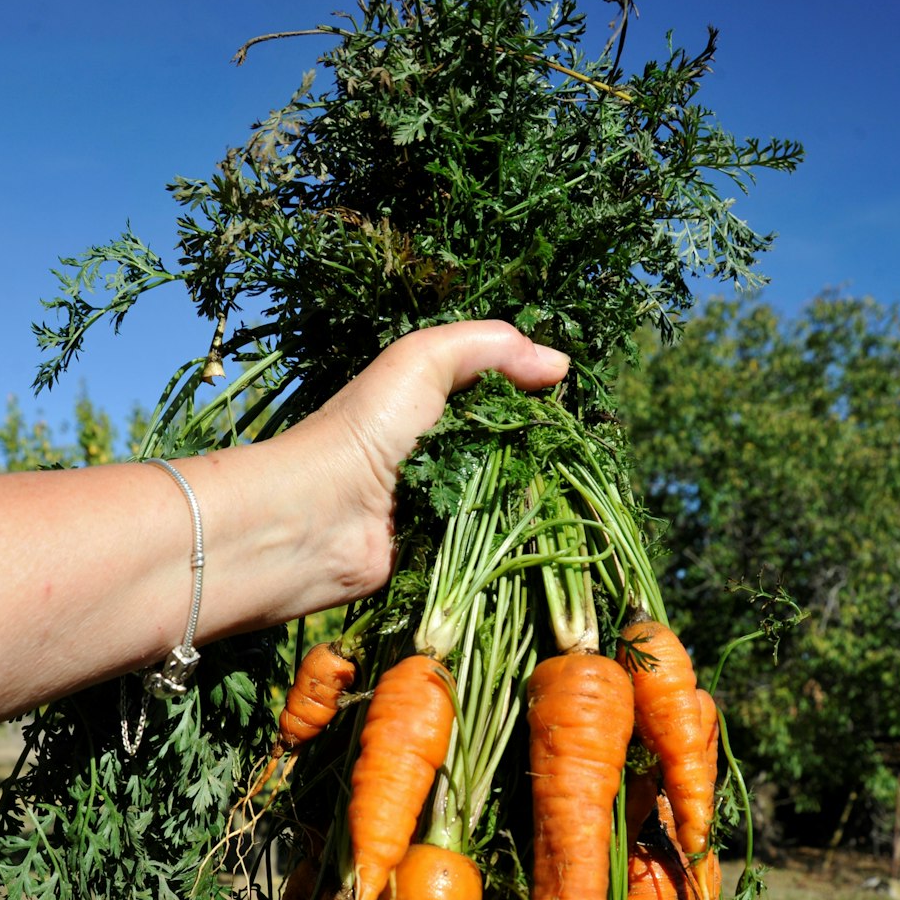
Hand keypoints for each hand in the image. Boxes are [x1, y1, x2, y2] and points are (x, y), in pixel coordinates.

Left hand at [278, 321, 568, 602]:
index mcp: (434, 404)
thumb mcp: (423, 360)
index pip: (503, 395)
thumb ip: (491, 347)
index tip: (577, 404)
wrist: (317, 519)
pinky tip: (547, 533)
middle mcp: (441, 452)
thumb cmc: (365, 429)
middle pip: (512, 449)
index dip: (538, 397)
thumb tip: (559, 365)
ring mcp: (443, 504)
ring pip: (508, 499)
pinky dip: (513, 540)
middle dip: (544, 452)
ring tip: (574, 494)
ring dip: (534, 499)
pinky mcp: (443, 551)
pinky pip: (492, 545)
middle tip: (582, 455)